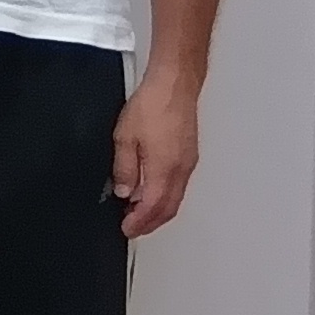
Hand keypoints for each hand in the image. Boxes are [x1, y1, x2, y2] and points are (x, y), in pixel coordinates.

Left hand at [113, 71, 201, 237]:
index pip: (152, 207)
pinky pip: (180, 185)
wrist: (174, 85)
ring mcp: (188, 163)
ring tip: (138, 213)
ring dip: (158, 211)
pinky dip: (166, 196)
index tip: (126, 229)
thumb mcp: (124, 138)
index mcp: (164, 168)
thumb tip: (124, 191)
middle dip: (150, 223)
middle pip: (169, 208)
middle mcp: (181, 169)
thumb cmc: (152, 105)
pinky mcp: (189, 155)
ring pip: (176, 198)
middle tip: (132, 228)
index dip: (139, 223)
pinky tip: (152, 192)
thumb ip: (124, 169)